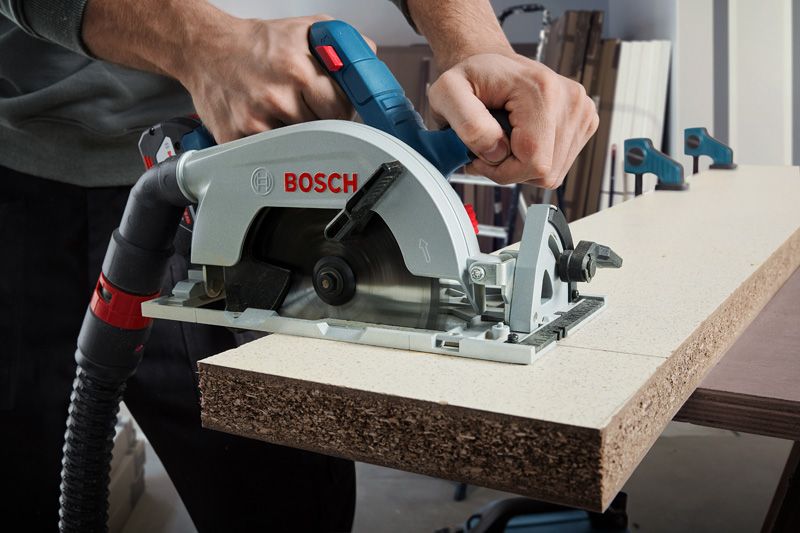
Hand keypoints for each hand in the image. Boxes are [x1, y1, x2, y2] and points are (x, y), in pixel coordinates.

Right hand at [178, 14, 374, 142]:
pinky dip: (274, 145)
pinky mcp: (238, 138)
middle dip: (323, 123)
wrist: (206, 49)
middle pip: (323, 130)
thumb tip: (370, 58)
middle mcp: (276, 96)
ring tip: (286, 114)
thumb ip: (344, 43)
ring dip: (300, 136)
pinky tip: (267, 124)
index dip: (342, 109)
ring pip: (300, 145)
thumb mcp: (305, 30)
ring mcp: (255, 120)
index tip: (335, 106)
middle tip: (310, 109)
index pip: (341, 108)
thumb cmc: (257, 43)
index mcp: (297, 69)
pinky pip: (271, 153)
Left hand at [428, 53, 598, 187]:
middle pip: (546, 171)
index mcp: (542, 90)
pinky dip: (535, 160)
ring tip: (503, 141)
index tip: (480, 155)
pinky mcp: (585, 121)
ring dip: (522, 166)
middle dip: (511, 169)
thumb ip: (468, 123)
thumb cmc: (469, 78)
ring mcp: (582, 111)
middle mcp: (570, 100)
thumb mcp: (447, 93)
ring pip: (552, 173)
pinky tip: (521, 139)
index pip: (534, 162)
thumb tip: (497, 152)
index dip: (502, 171)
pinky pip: (558, 165)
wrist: (490, 65)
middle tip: (488, 147)